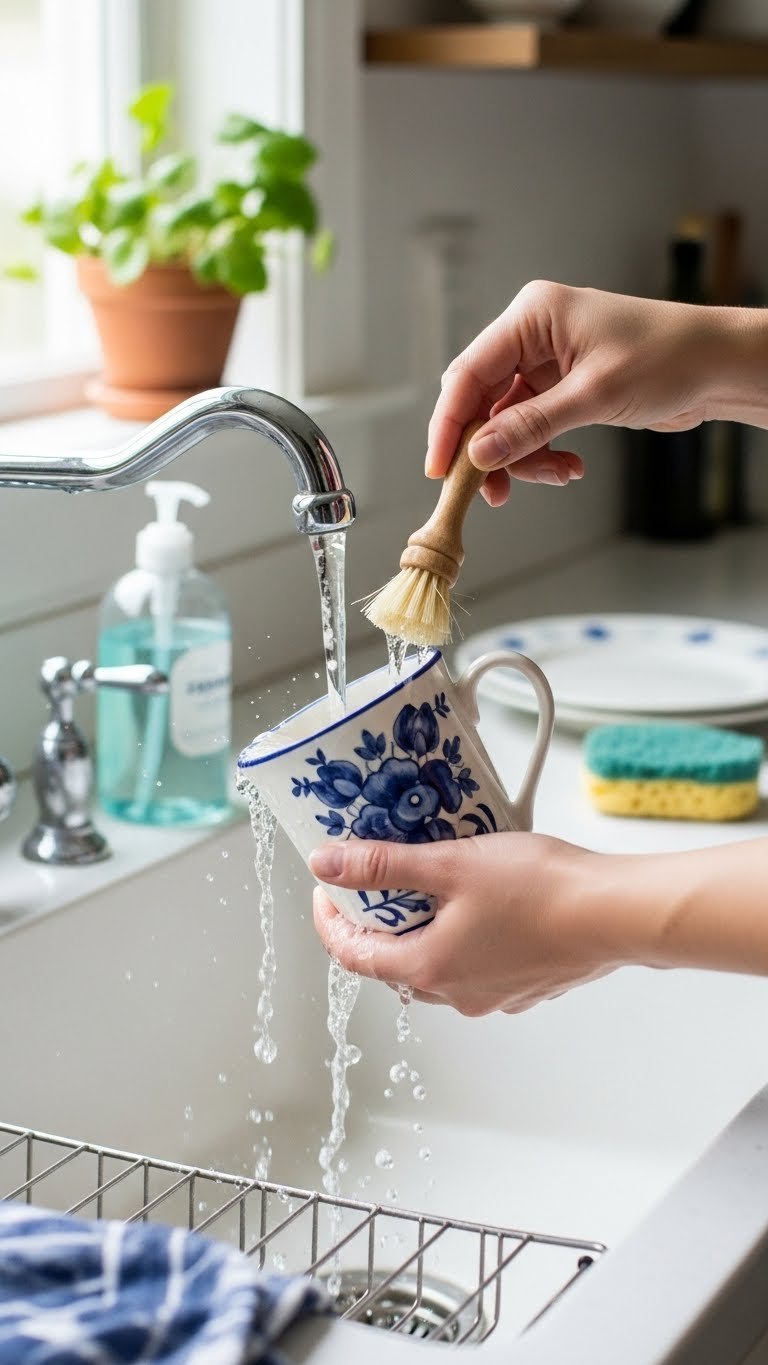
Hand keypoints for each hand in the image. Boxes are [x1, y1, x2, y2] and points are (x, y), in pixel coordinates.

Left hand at [309, 833, 623, 1015]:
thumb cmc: (542, 889)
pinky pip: (477, 965)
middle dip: (376, 923)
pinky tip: (482, 900)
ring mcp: (495, 995)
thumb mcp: (450, 864)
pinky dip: (463, 936)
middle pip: (394, 963)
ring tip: (429, 884)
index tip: (326, 890)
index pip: (353, 955)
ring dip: (422, 930)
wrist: (617, 913)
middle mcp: (458, 994)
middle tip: (375, 880)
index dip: (330, 921)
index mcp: (429, 968)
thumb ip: (385, 866)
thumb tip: (328, 864)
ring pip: (438, 965)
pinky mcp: (526, 985)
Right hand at [427, 280, 760, 504]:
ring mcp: (547, 362)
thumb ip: (531, 426)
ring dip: (523, 457)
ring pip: (506, 421)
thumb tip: (479, 453)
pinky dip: (543, 452)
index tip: (441, 468)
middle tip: (493, 490)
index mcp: (532, 315)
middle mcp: (533, 335)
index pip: (469, 372)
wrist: (718, 366)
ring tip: (557, 475)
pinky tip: (569, 467)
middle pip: (482, 400)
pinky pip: (532, 427)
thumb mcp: (594, 395)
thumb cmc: (669, 357)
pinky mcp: (562, 387)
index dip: (450, 424)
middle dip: (488, 448)